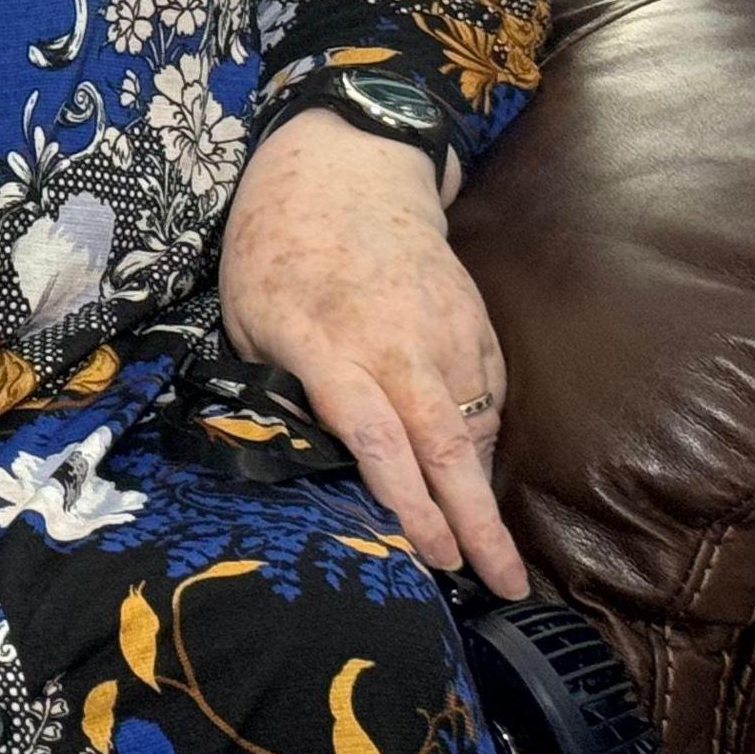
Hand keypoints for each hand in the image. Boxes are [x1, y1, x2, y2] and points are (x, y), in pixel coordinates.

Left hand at [219, 110, 524, 596]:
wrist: (344, 169)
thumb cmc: (275, 248)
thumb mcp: (247, 316)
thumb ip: (279, 384)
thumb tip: (310, 453)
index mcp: (326, 345)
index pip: (374, 434)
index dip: (406, 498)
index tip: (433, 554)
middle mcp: (396, 343)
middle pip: (445, 443)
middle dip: (477, 520)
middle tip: (507, 584)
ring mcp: (444, 330)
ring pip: (476, 423)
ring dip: (483, 489)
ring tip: (493, 553)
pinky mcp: (473, 320)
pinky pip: (488, 393)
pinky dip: (484, 437)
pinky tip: (473, 470)